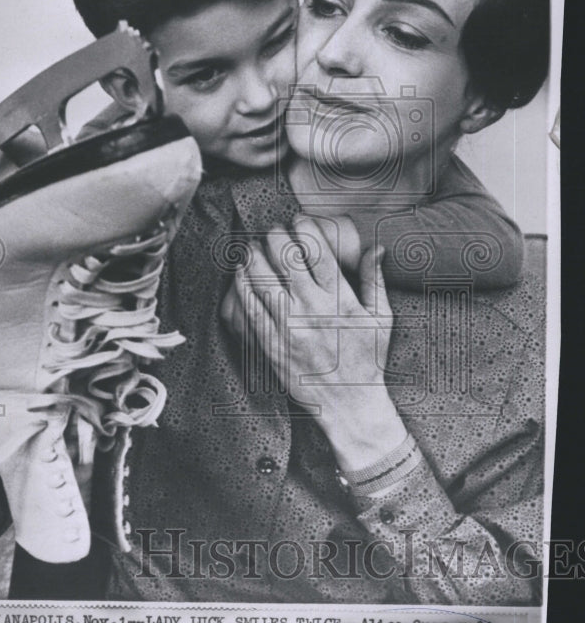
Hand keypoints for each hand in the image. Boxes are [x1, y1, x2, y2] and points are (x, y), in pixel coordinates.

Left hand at [221, 213, 405, 471]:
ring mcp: (289, 328)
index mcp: (341, 300)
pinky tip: (240, 273)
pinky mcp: (272, 344)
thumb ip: (376, 280)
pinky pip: (249, 307)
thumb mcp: (382, 319)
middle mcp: (313, 310)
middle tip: (272, 230)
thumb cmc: (367, 360)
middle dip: (275, 236)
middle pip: (286, 258)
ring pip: (262, 278)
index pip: (318, 251)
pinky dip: (242, 285)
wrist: (349, 404)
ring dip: (253, 256)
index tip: (298, 219)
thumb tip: (376, 247)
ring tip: (252, 246)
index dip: (304, 227)